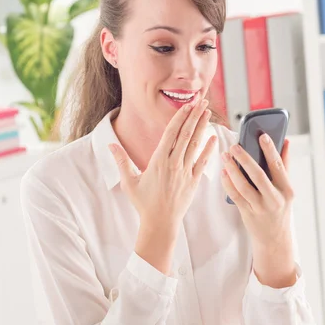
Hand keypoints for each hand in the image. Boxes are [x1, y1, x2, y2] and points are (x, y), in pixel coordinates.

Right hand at [108, 99, 215, 228]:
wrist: (160, 223)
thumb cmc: (143, 203)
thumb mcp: (129, 182)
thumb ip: (121, 161)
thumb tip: (110, 144)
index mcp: (158, 161)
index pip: (171, 133)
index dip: (180, 117)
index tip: (187, 105)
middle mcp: (173, 164)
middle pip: (186, 135)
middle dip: (194, 116)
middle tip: (201, 100)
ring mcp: (185, 172)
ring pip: (195, 145)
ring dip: (202, 127)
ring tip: (207, 112)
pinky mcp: (193, 182)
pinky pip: (203, 163)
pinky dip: (209, 150)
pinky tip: (214, 138)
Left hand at [221, 134, 293, 248]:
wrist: (274, 238)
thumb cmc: (280, 209)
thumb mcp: (286, 189)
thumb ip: (284, 165)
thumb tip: (286, 141)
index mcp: (286, 190)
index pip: (278, 166)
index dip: (270, 150)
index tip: (263, 136)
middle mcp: (274, 198)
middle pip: (258, 175)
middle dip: (245, 159)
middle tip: (234, 146)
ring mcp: (260, 207)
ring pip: (244, 185)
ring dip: (232, 169)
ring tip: (225, 156)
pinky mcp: (247, 213)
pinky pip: (235, 196)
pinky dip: (228, 183)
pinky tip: (223, 172)